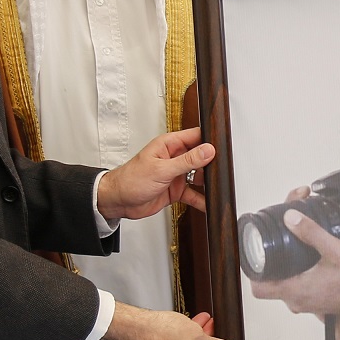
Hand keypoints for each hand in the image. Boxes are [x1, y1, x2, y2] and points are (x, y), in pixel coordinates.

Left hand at [97, 127, 214, 220]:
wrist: (117, 201)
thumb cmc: (130, 180)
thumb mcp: (162, 169)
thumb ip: (187, 160)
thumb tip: (207, 150)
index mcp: (169, 145)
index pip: (195, 136)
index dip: (209, 140)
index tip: (222, 148)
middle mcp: (174, 158)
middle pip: (201, 157)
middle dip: (212, 164)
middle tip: (222, 171)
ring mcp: (176, 174)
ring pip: (199, 176)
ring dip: (207, 182)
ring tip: (217, 187)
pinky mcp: (176, 190)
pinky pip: (193, 194)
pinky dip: (201, 199)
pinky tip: (208, 203)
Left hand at [248, 209, 339, 324]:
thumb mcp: (336, 250)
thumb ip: (311, 233)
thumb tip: (290, 217)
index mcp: (297, 291)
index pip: (258, 288)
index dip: (253, 269)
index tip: (259, 249)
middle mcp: (299, 300)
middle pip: (270, 283)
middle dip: (270, 260)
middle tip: (277, 238)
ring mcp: (309, 302)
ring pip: (285, 284)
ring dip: (286, 265)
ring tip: (294, 241)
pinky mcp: (319, 300)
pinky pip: (300, 286)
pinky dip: (299, 271)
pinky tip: (310, 254)